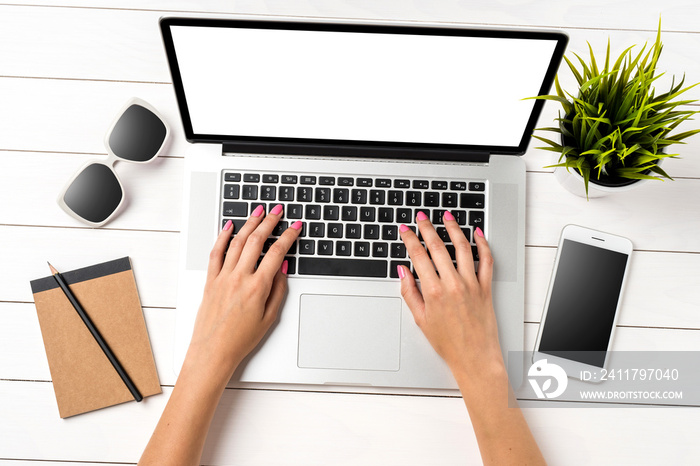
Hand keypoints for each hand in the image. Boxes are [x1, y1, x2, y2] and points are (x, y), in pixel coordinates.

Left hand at [186, 204, 301, 377]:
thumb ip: (279, 290)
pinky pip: (216, 252)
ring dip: (249, 223)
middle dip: (269, 221)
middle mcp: (239, 278)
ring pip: (237, 242)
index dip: (288, 236)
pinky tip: (229, 226)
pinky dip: (222, 236)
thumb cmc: (240, 339)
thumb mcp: (270, 317)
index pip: (277, 253)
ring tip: (258, 211)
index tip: (295, 227)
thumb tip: (283, 268)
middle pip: (257, 241)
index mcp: (258, 287)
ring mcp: (223, 277)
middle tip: (277, 210)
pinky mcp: (210, 280)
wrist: (213, 351)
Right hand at [398, 211, 502, 375]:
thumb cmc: (448, 344)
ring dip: (454, 228)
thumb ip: (409, 293)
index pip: (418, 256)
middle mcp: (452, 284)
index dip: (410, 239)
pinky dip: (483, 244)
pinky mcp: (485, 287)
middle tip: (421, 217)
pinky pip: (486, 260)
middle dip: (427, 228)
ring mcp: (471, 284)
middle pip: (438, 247)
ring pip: (462, 247)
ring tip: (447, 217)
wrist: (475, 358)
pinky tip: (477, 234)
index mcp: (433, 292)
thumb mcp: (420, 319)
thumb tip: (402, 271)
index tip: (405, 230)